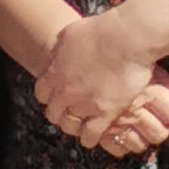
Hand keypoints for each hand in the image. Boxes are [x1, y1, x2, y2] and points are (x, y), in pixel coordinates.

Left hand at [35, 9, 168, 148]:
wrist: (127, 38)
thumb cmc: (100, 30)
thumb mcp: (69, 34)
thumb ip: (58, 50)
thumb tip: (54, 57)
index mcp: (54, 73)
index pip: (41, 94)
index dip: (49, 95)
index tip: (56, 95)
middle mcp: (65, 93)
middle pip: (53, 113)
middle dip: (60, 112)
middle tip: (69, 111)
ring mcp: (84, 105)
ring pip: (70, 126)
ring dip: (74, 125)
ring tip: (81, 124)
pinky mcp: (105, 114)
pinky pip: (90, 135)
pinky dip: (89, 138)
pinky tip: (93, 137)